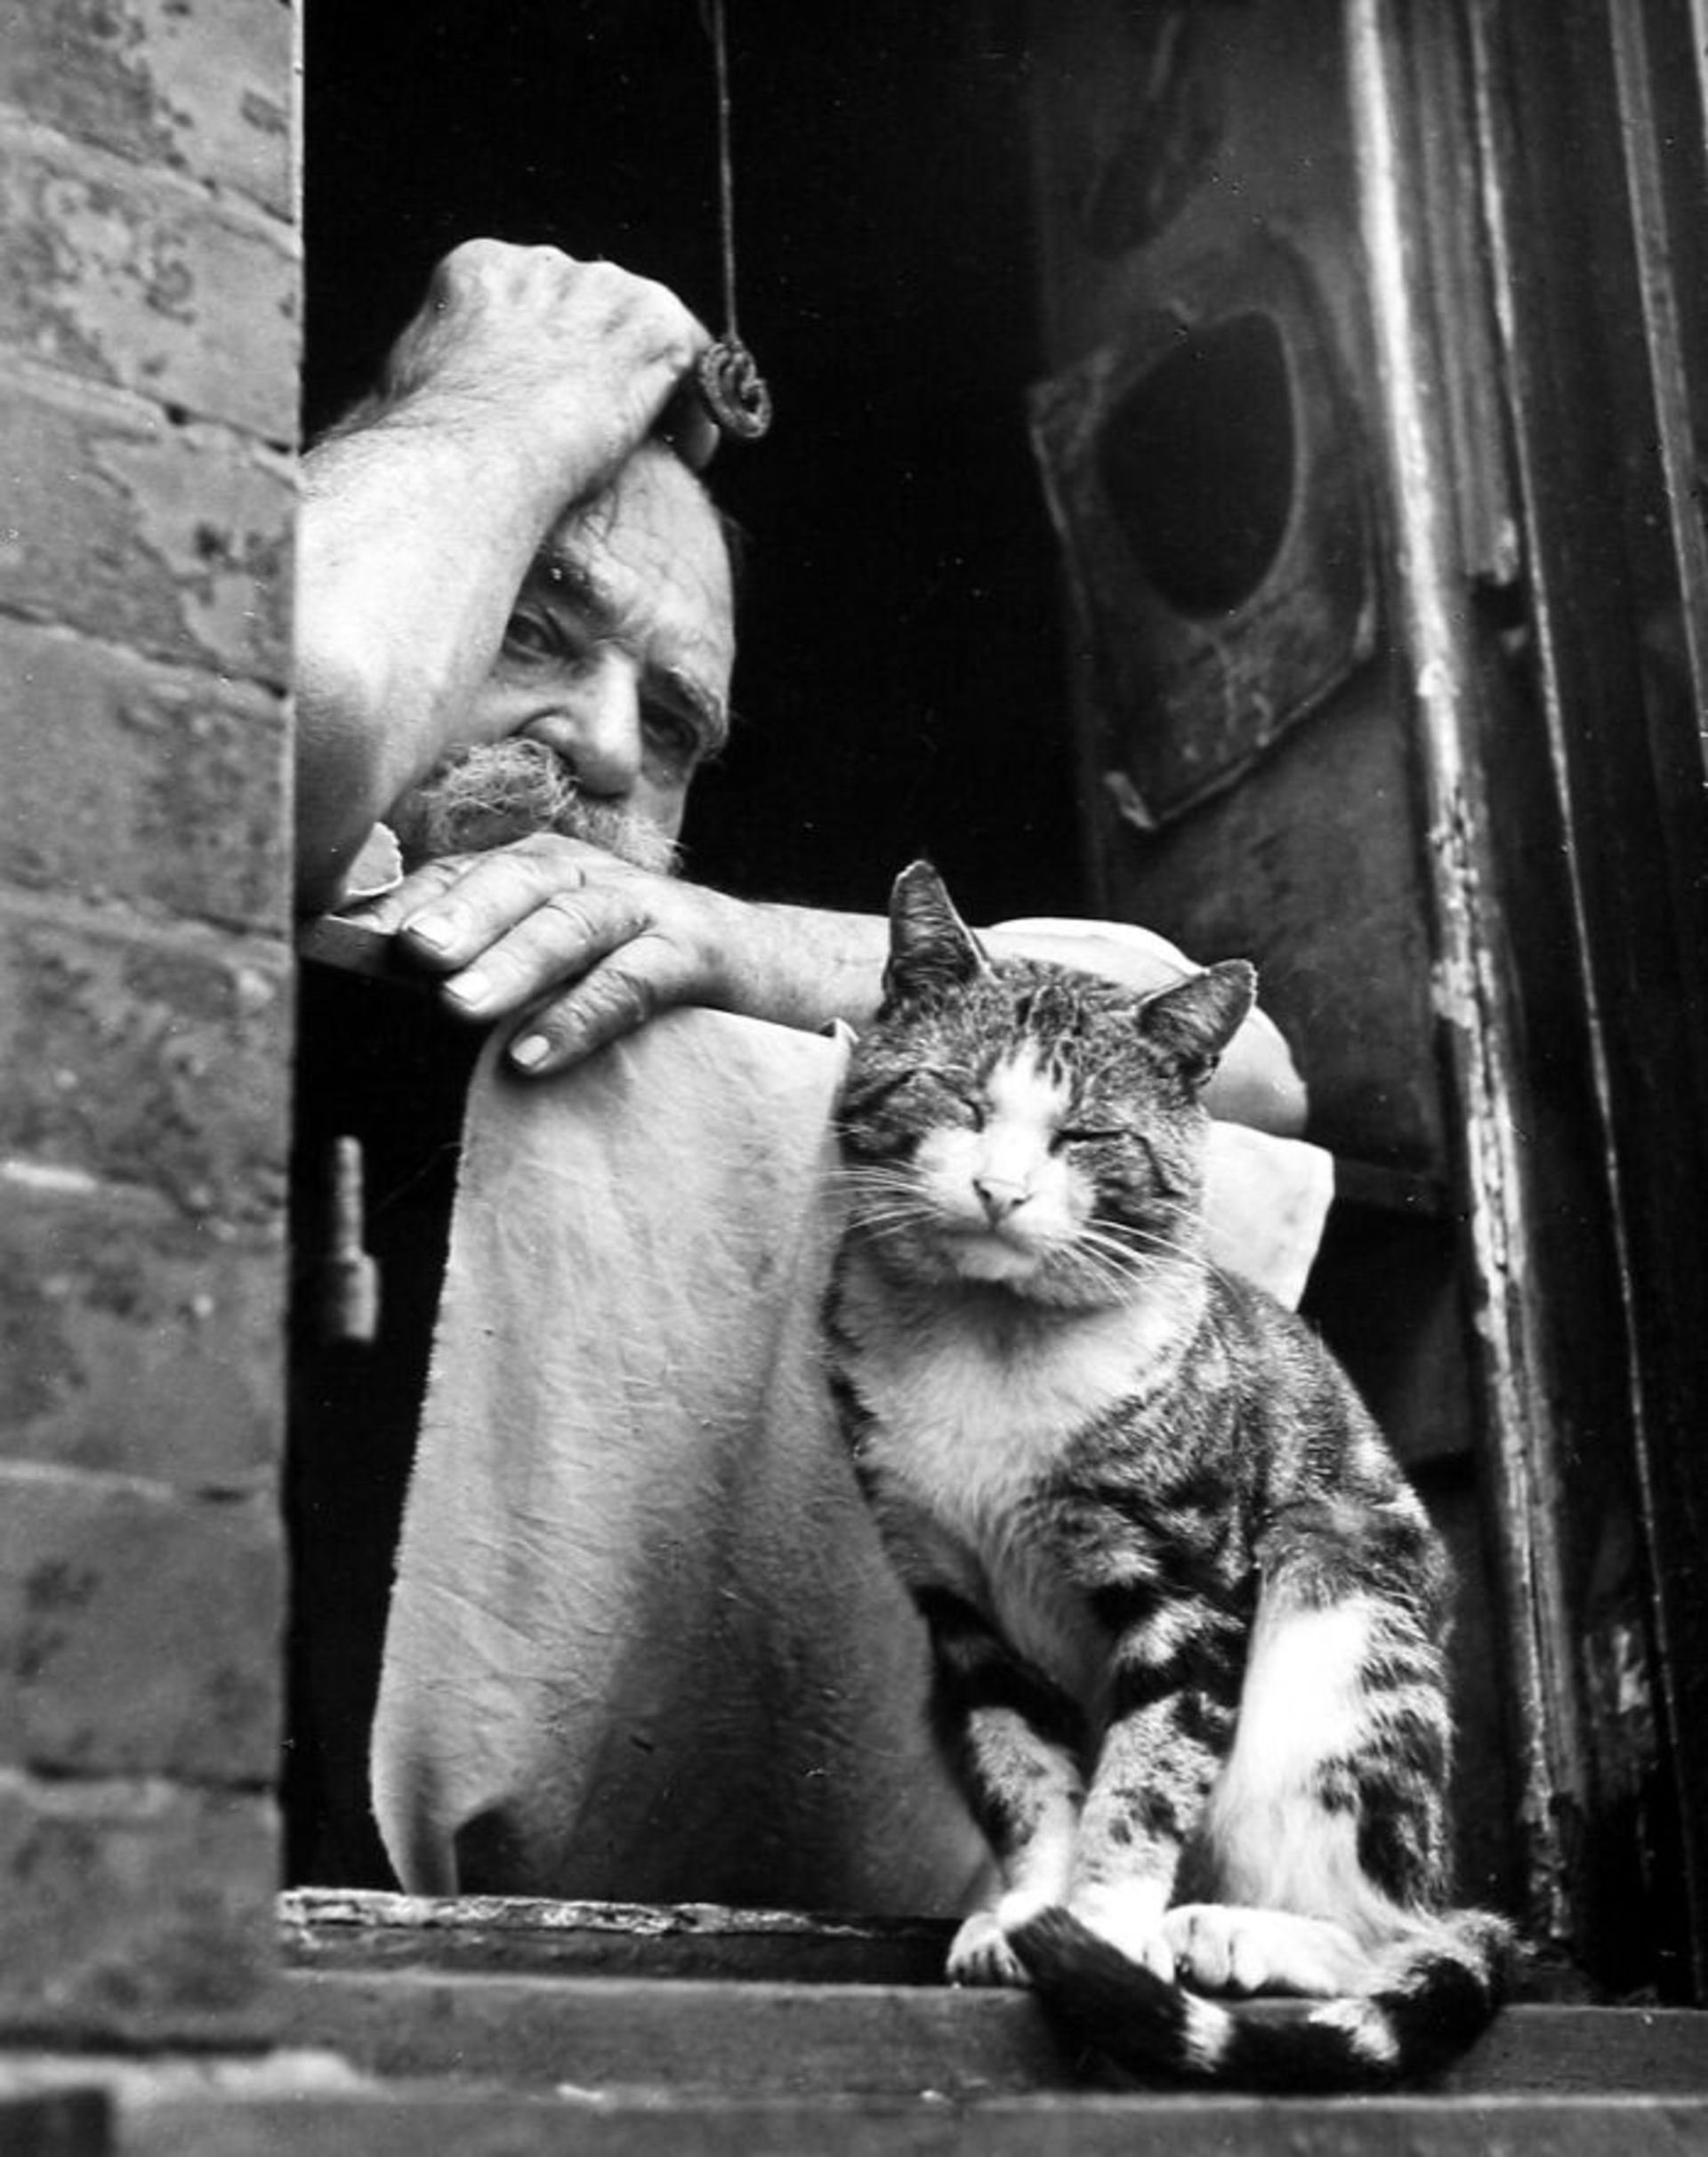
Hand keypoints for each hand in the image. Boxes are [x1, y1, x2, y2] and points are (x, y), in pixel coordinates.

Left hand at [352, 834, 743, 1073]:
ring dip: (513, 962)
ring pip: (570, 923)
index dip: (409, 900)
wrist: (778, 972)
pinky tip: (535, 1055)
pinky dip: (582, 1016)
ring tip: (458, 1007)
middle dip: (459, 913)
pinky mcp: (696, 953)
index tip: (347, 935)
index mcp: (543, 868)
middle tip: (407, 953)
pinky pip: (632, 982)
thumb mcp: (560, 955)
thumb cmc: (642, 969)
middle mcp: (589, 874)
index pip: (463, 872)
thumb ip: (489, 960)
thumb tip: (388, 992)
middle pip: (514, 881)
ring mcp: (645, 909)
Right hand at [378, 240, 718, 490]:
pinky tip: (687, 454)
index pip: (535, 298)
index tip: (558, 401)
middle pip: (595, 307)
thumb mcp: (403, 395)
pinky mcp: (651, 328)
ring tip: (657, 452)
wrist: (474, 456)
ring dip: (655, 390)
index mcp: (476, 270)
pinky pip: (697, 364)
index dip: (555, 354)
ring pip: (648, 333)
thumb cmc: (427, 445)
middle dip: (604, 366)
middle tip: (610, 430)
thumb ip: (428, 382)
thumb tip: (395, 421)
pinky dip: (698, 411)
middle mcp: (544, 267)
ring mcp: (602, 290)